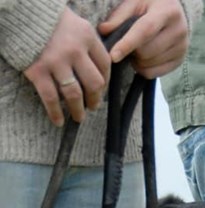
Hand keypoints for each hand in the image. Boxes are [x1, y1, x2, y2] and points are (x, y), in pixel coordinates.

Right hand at [23, 7, 110, 126]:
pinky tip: (58, 121)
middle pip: (94, 83)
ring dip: (78, 110)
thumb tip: (97, 68)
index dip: (105, 80)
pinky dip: (55, 113)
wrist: (20, 12)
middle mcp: (74, 50)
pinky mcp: (38, 71)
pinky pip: (51, 98)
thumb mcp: (74, 23)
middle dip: (95, 99)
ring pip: (74, 95)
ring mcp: (56, 62)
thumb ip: (86, 43)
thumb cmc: (49, 19)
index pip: (104, 64)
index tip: (102, 89)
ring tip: (78, 117)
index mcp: (86, 36)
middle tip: (92, 106)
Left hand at [99, 0, 188, 77]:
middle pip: (146, 52)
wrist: (173, 11)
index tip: (113, 56)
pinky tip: (143, 57)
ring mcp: (182, 47)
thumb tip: (103, 31)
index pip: (145, 31)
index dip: (127, 44)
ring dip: (136, 60)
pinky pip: (154, 74)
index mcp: (167, 11)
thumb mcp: (134, 2)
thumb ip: (119, 16)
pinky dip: (143, 68)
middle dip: (132, 51)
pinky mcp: (179, 61)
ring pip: (149, 64)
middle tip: (127, 43)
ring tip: (136, 48)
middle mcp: (179, 30)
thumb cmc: (150, 4)